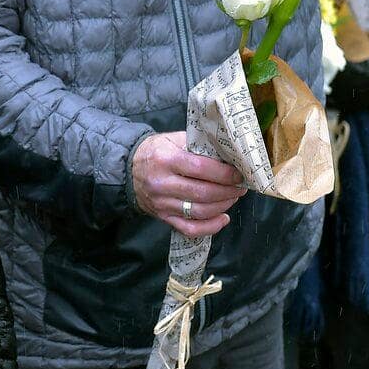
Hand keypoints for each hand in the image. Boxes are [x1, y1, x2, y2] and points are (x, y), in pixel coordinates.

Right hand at [131, 131, 245, 236]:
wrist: (128, 169)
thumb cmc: (156, 152)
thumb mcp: (173, 139)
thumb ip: (198, 146)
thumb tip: (229, 157)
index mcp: (166, 159)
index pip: (202, 169)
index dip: (225, 174)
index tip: (239, 174)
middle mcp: (162, 183)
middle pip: (203, 193)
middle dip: (228, 191)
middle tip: (240, 186)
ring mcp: (162, 203)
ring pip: (200, 212)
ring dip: (223, 206)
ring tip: (232, 197)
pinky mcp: (163, 217)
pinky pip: (190, 229)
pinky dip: (210, 227)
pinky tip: (222, 218)